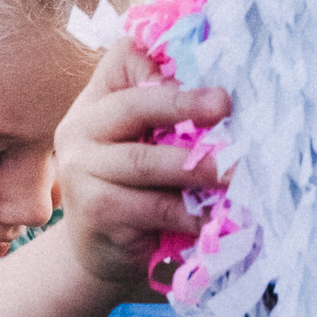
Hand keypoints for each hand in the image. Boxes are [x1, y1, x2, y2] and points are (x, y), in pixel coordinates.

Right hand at [54, 39, 228, 293]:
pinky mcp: (95, 211)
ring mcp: (81, 171)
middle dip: (184, 104)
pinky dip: (190, 212)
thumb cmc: (133, 191)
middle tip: (225, 106)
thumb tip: (225, 98)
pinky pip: (152, 207)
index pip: (124, 61)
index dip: (162, 63)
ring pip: (144, 161)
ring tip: (236, 173)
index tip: (202, 72)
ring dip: (196, 167)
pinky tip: (217, 216)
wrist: (98, 255)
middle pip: (133, 106)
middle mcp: (79, 130)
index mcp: (95, 103)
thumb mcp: (143, 145)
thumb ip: (166, 119)